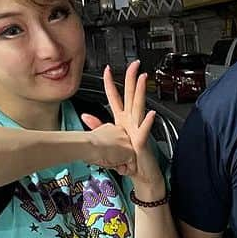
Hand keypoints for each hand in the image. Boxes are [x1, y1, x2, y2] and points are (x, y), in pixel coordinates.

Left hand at [83, 62, 163, 195]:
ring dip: (141, 92)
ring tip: (142, 79)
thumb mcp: (109, 139)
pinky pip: (145, 130)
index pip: (115, 97)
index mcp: (123, 120)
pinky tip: (151, 114)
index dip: (110, 83)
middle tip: (134, 65)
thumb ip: (98, 126)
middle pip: (130, 95)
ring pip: (139, 107)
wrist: (141, 172)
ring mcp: (138, 129)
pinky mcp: (142, 141)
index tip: (107, 69)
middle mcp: (132, 121)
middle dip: (131, 78)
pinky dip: (148, 122)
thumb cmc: (128, 157)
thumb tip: (85, 116)